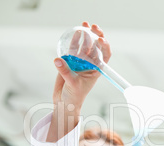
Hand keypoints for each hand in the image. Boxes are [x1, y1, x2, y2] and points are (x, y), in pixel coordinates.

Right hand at [46, 22, 110, 141]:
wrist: (64, 101)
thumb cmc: (74, 96)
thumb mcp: (72, 84)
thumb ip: (65, 72)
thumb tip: (58, 60)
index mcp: (96, 69)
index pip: (105, 55)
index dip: (105, 46)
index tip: (100, 39)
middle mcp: (90, 64)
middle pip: (96, 46)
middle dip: (96, 35)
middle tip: (92, 27)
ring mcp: (80, 61)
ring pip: (84, 45)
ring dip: (85, 35)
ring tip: (83, 25)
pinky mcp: (70, 60)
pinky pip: (72, 48)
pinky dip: (73, 40)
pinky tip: (73, 32)